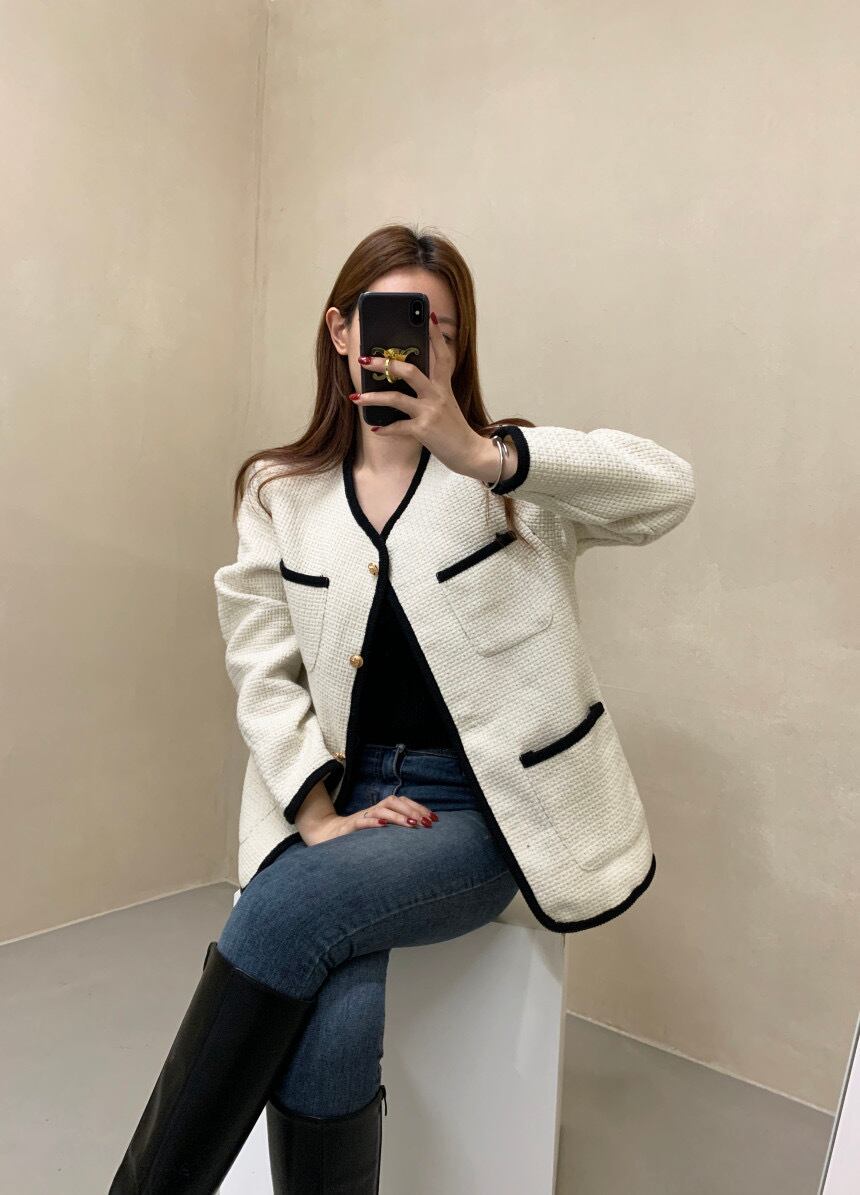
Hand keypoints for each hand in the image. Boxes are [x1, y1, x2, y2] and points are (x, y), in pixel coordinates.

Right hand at [300, 792, 438, 845]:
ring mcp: (362, 817)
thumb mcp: (379, 833)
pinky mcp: (350, 827)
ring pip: (382, 809)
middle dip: (413, 809)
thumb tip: (420, 833)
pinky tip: (384, 826)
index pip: (403, 802)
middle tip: (427, 822)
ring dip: (398, 816)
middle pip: (395, 801)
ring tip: (412, 824)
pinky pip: (362, 821)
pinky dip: (373, 822)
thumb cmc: (358, 837)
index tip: (434, 819)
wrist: (328, 837)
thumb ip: (394, 830)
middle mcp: (374, 811)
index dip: (419, 807)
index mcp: (382, 811)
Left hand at [351, 310, 490, 477]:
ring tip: (356, 398)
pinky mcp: (423, 430)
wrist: (469, 452)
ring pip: (396, 398)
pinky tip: (375, 428)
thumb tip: (405, 378)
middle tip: (364, 359)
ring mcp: (430, 411)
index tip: (428, 314)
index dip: (435, 335)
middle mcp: (437, 394)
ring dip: (373, 398)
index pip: (442, 354)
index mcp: (444, 385)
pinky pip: (398, 426)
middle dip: (384, 363)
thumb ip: (431, 390)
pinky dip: (385, 428)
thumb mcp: (446, 403)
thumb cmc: (453, 427)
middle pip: (410, 371)